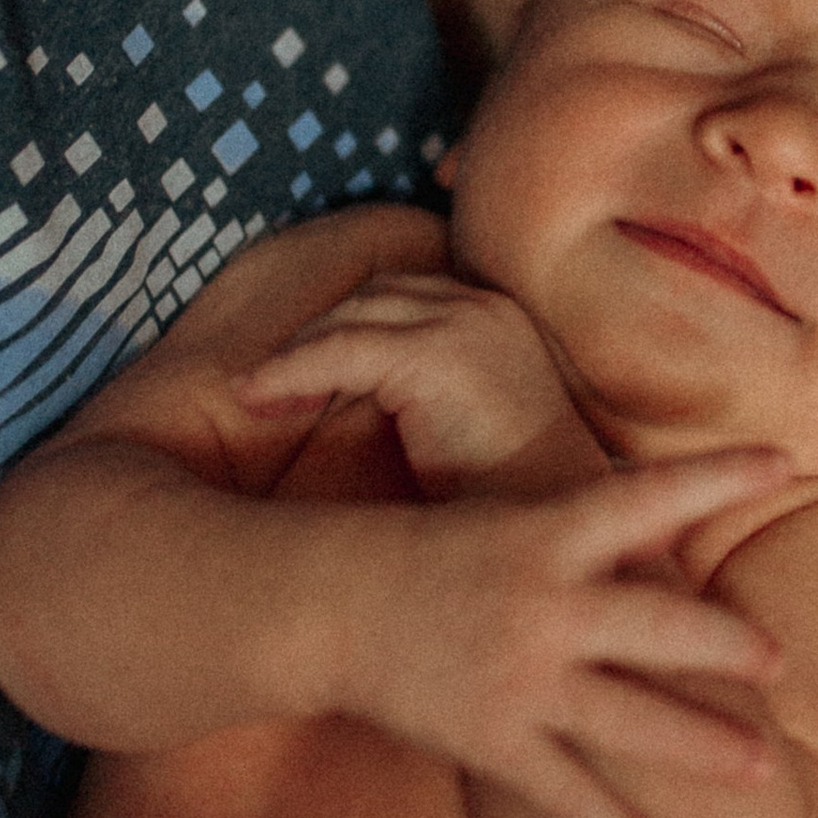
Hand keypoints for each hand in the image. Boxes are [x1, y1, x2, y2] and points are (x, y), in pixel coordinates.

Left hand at [243, 267, 578, 487]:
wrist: (562, 523)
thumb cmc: (514, 498)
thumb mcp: (468, 426)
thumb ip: (427, 397)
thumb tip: (362, 404)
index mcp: (498, 317)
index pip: (404, 295)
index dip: (345, 327)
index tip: (298, 375)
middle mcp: (485, 307)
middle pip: (374, 294)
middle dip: (315, 334)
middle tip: (264, 386)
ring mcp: (466, 324)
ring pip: (352, 317)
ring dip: (295, 352)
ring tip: (255, 395)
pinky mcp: (440, 354)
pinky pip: (341, 350)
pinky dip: (291, 371)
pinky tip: (258, 398)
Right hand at [244, 307, 790, 817]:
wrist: (328, 605)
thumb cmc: (429, 554)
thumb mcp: (510, 522)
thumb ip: (591, 534)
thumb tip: (674, 526)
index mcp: (548, 535)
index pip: (648, 495)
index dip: (718, 475)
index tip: (783, 460)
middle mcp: (543, 605)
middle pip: (658, 627)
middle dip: (725, 645)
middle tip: (781, 661)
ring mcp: (520, 678)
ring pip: (630, 719)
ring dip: (702, 745)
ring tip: (763, 768)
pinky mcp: (492, 738)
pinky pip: (566, 795)